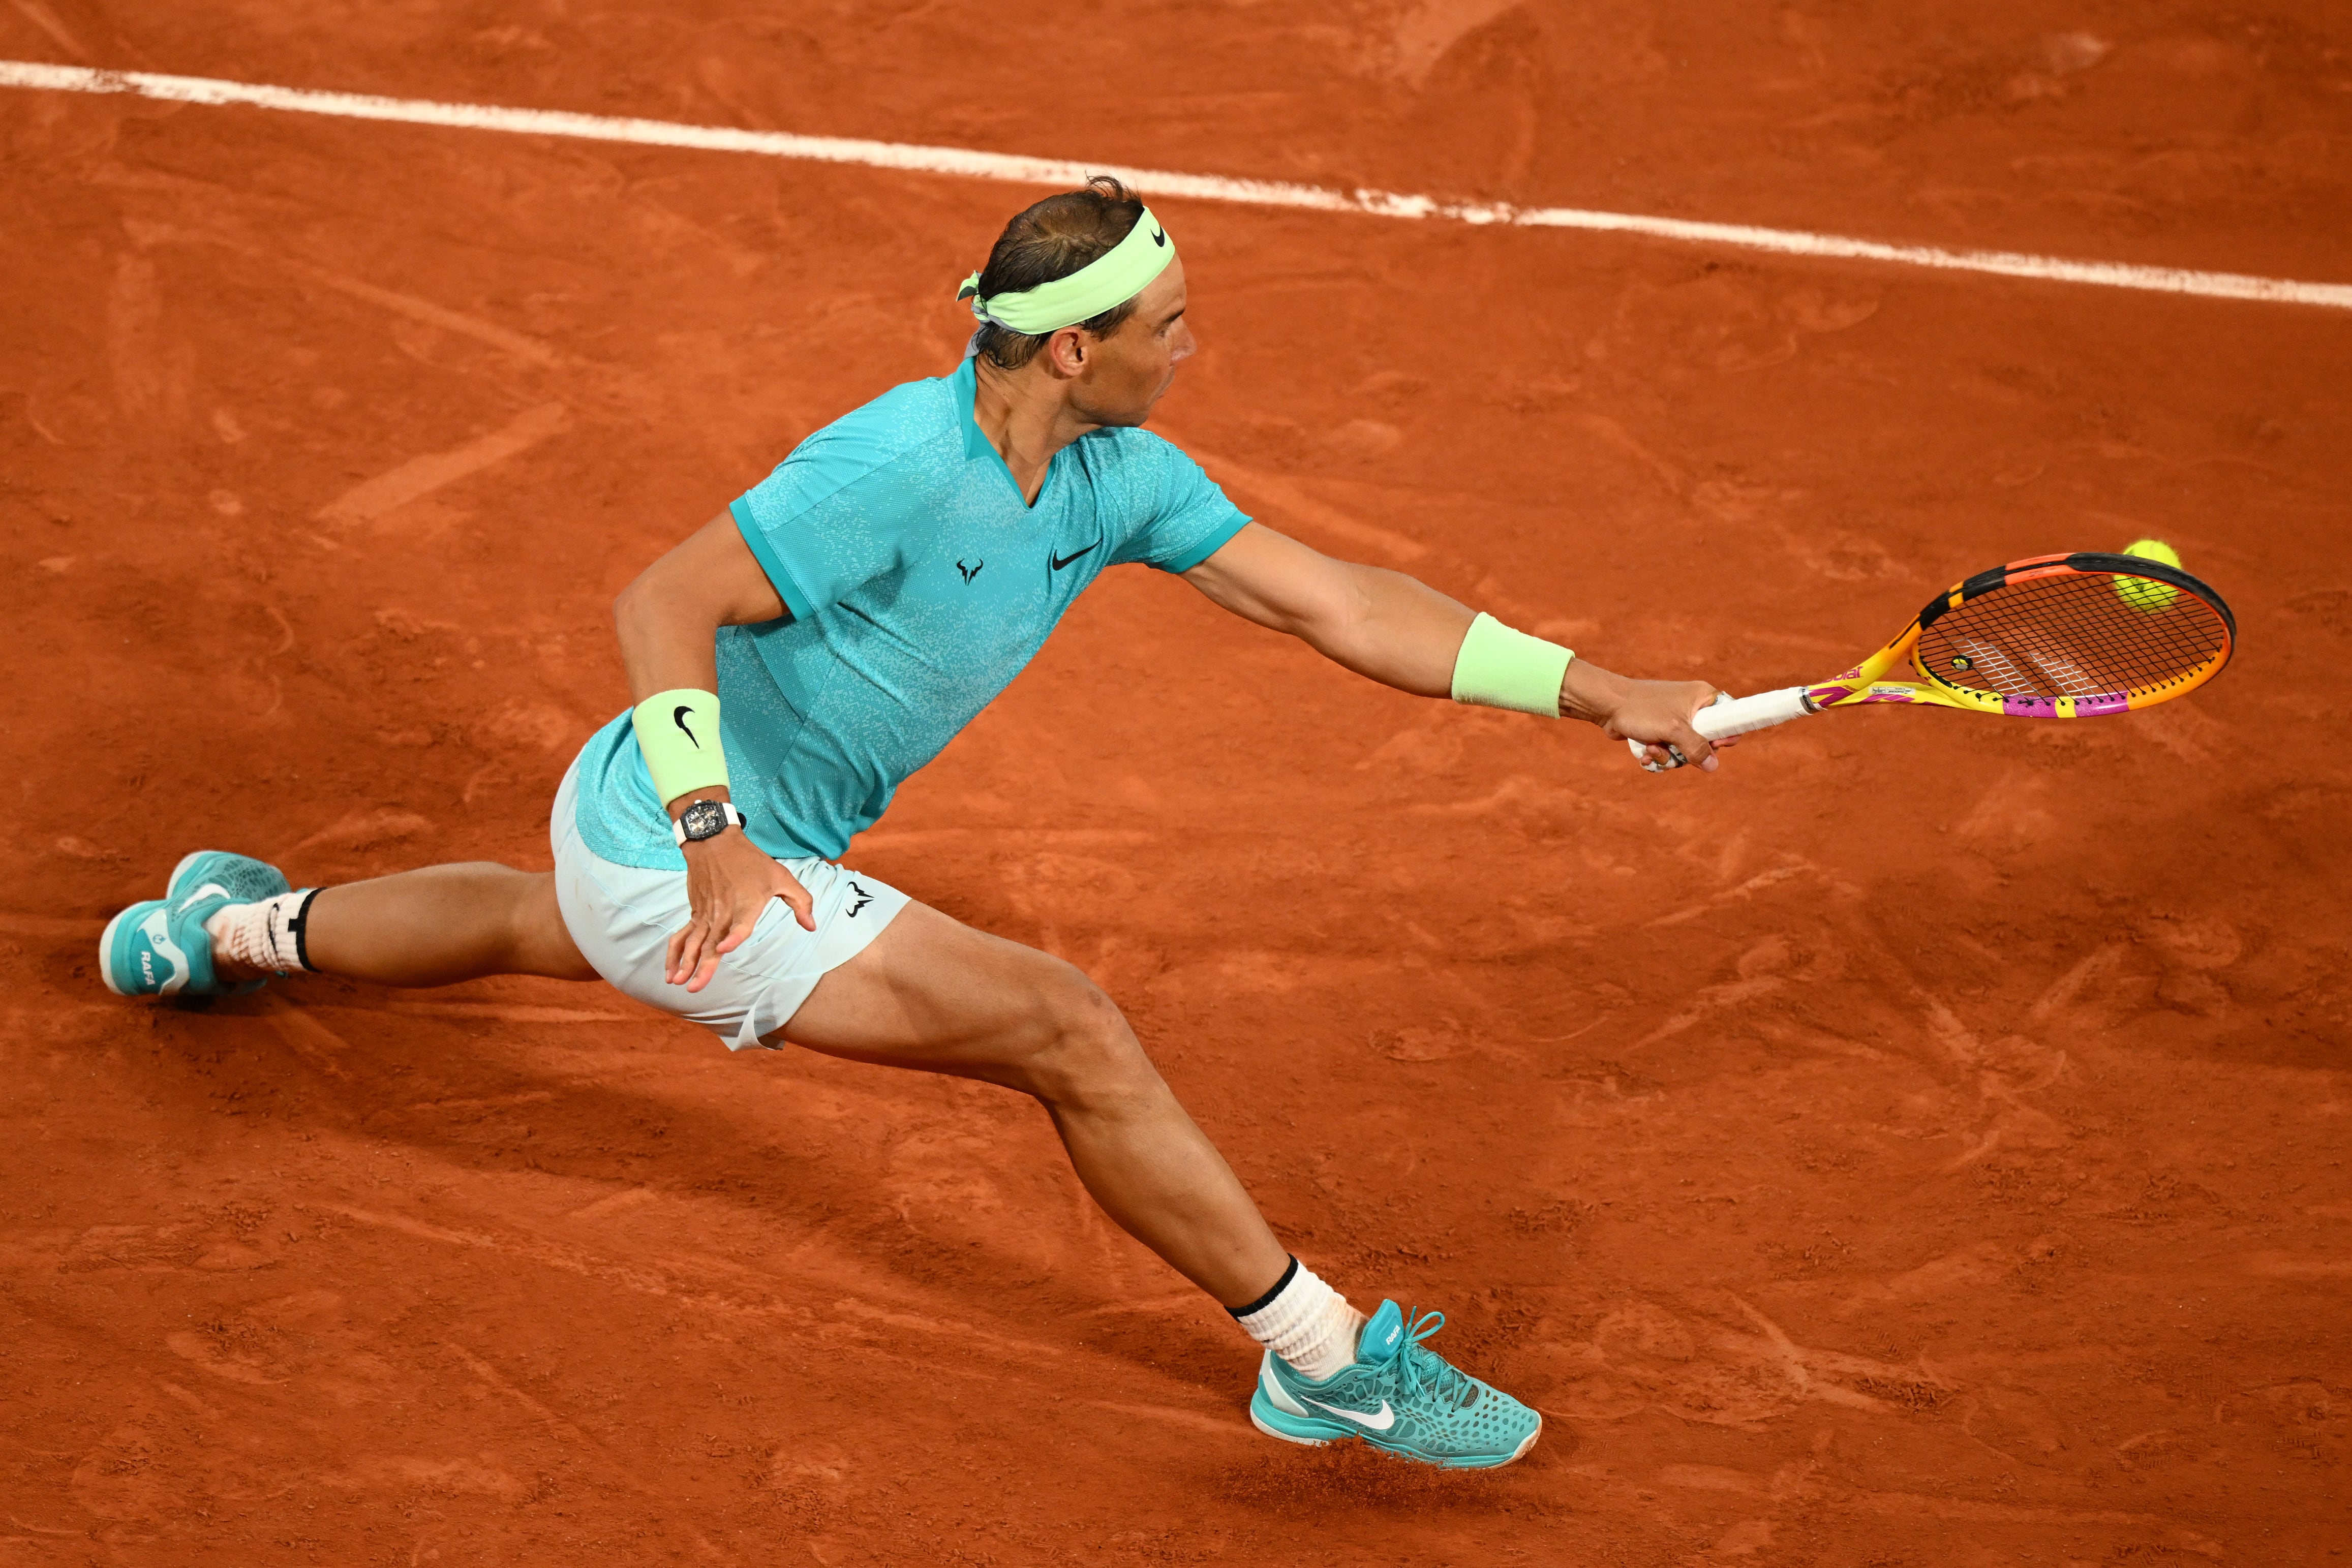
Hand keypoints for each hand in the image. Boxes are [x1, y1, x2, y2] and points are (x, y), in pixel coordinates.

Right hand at [667, 826, 814, 991]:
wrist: (714, 842)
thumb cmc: (751, 861)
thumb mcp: (782, 877)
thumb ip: (801, 902)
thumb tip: (811, 927)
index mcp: (747, 903)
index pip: (740, 924)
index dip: (733, 937)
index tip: (723, 949)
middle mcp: (724, 912)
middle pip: (712, 943)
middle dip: (703, 966)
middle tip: (695, 987)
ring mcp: (707, 914)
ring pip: (695, 943)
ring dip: (686, 964)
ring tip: (678, 983)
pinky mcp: (696, 913)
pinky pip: (683, 936)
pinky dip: (675, 953)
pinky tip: (671, 972)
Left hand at [1559, 660, 1733, 772]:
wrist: (1606, 705)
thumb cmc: (1641, 710)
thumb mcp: (1674, 730)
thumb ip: (1696, 748)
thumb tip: (1712, 766)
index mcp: (1703, 698)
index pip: (1729, 718)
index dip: (1724, 736)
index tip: (1713, 746)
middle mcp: (1692, 708)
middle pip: (1706, 743)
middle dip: (1687, 753)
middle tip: (1673, 747)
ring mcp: (1676, 721)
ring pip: (1685, 751)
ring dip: (1668, 756)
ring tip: (1651, 747)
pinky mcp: (1660, 731)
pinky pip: (1669, 752)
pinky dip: (1658, 756)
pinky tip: (1645, 753)